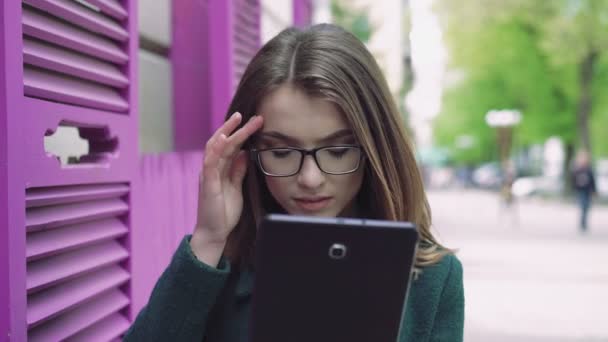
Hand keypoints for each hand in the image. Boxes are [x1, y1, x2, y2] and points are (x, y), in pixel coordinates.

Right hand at [191, 112, 263, 265]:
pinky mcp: (208, 183)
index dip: (241, 132)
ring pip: (215, 146)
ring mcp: (208, 174)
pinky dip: (217, 148)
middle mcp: (212, 168)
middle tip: (251, 116)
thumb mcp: (235, 187)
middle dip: (237, 127)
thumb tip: (245, 153)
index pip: (230, 146)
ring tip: (238, 119)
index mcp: (219, 169)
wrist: (214, 233)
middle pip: (223, 141)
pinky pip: (210, 161)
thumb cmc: (224, 212)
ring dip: (227, 131)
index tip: (255, 122)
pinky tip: (225, 138)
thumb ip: (238, 170)